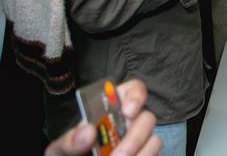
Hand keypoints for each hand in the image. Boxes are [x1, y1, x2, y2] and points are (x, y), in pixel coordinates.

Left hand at [45, 80, 160, 155]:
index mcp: (111, 110)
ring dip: (140, 153)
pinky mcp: (144, 154)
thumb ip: (69, 141)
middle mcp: (130, 123)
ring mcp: (140, 142)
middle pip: (147, 118)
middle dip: (135, 137)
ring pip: (154, 140)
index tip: (128, 111)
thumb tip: (88, 132)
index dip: (136, 96)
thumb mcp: (60, 150)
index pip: (133, 90)